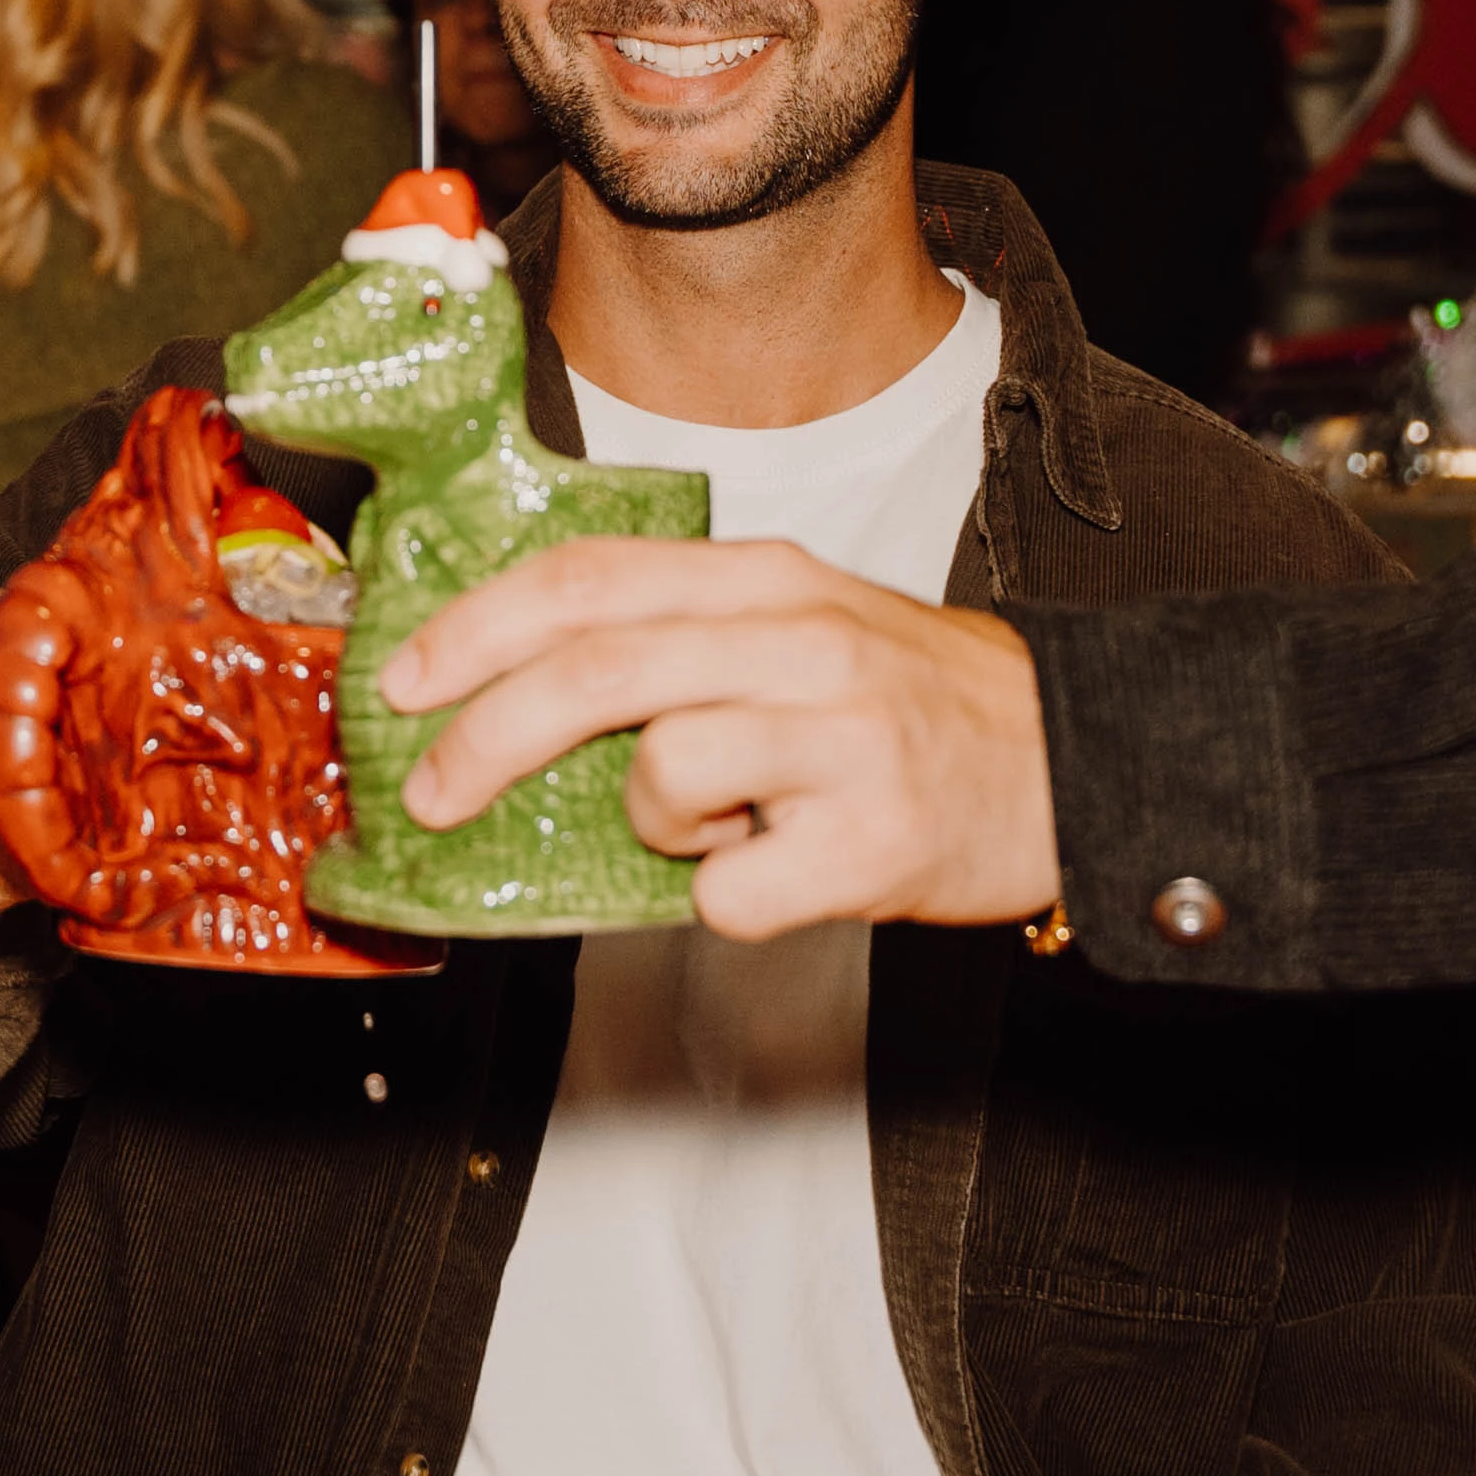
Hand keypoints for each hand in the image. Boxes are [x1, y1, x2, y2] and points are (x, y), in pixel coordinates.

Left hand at [379, 536, 1061, 943]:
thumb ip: (681, 636)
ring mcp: (841, 737)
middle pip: (598, 669)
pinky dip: (726, 899)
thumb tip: (516, 689)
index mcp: (767, 578)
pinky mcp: (871, 839)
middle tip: (432, 795)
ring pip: (661, 773)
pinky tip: (777, 870)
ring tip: (713, 826)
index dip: (477, 626)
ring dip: (651, 822)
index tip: (403, 679)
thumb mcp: (800, 627)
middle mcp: (801, 638)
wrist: (1072, 761)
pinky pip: (730, 891)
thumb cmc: (912, 705)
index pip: (589, 576)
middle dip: (484, 736)